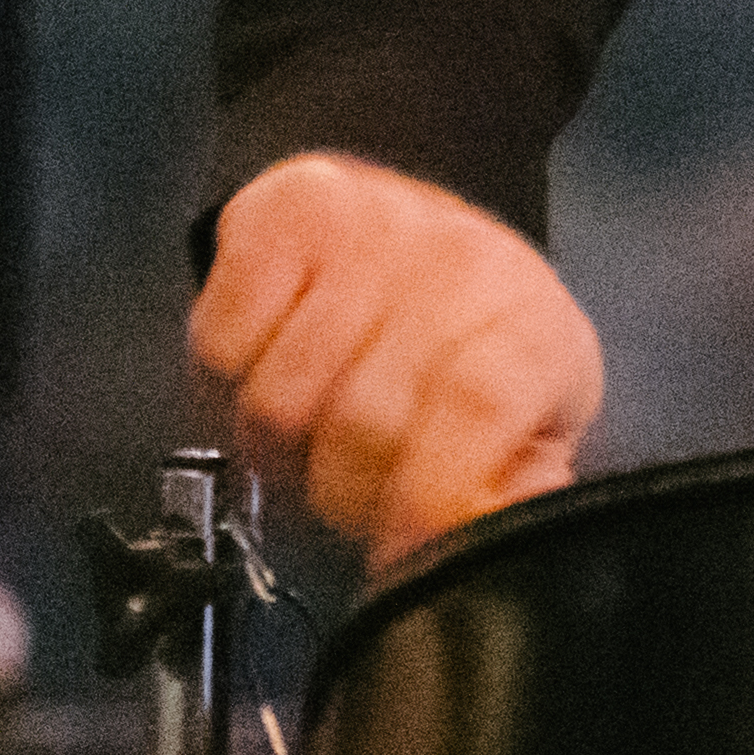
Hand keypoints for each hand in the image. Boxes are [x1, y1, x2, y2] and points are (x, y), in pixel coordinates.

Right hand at [190, 151, 604, 562]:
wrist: (442, 237)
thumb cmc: (483, 341)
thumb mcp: (533, 425)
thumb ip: (516, 492)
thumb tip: (495, 537)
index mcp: (527, 330)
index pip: (474, 408)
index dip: (424, 495)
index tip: (398, 545)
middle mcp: (456, 264)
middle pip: (359, 423)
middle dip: (342, 488)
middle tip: (352, 482)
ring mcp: (370, 228)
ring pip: (276, 398)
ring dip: (280, 443)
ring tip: (315, 424)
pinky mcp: (288, 210)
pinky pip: (220, 340)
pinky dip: (229, 375)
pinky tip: (278, 357)